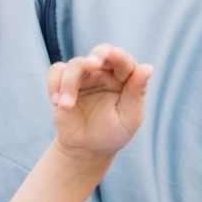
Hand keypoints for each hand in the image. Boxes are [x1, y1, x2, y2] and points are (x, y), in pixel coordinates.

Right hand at [45, 42, 151, 162]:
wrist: (87, 149)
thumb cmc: (113, 133)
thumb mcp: (129, 117)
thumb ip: (136, 93)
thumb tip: (148, 68)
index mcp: (124, 78)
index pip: (124, 62)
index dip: (120, 57)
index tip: (114, 54)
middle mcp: (104, 72)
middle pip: (100, 52)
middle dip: (95, 56)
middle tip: (92, 65)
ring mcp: (83, 76)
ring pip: (75, 64)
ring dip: (69, 82)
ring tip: (66, 106)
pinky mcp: (63, 83)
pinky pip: (56, 72)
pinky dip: (54, 83)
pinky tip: (56, 101)